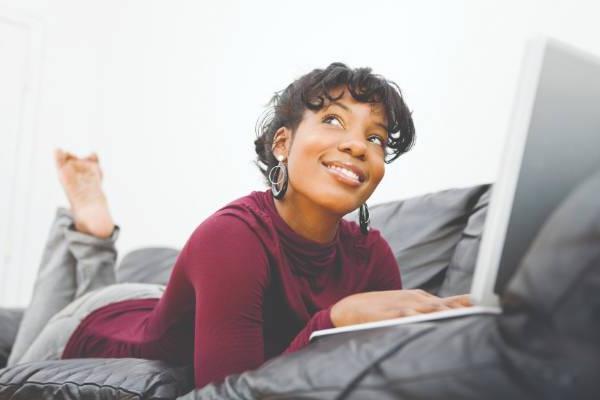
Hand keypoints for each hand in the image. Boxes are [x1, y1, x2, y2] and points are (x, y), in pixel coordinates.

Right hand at [330, 290, 471, 327]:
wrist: (350, 308)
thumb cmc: (381, 309)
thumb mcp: (408, 306)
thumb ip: (429, 310)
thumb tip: (453, 314)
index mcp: (422, 299)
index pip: (452, 301)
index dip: (469, 305)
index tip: (488, 307)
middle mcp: (416, 300)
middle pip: (446, 304)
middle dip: (464, 308)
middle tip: (483, 310)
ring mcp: (404, 306)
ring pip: (431, 308)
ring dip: (447, 310)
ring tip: (463, 313)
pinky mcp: (391, 315)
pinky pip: (408, 316)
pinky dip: (419, 316)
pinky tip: (427, 318)